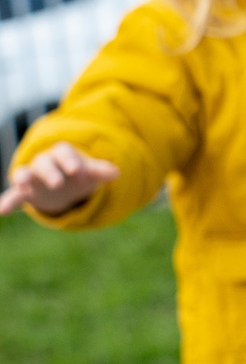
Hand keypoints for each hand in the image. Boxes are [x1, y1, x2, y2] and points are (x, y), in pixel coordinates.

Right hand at [0, 144, 118, 216]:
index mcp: (63, 154)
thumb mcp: (92, 173)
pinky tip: (1, 211)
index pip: (64, 152)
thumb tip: (116, 172)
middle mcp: (45, 162)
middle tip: (58, 183)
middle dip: (50, 172)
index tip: (78, 170)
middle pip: (44, 163)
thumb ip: (100, 171)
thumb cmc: (81, 174)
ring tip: (22, 186)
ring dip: (23, 179)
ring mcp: (33, 176)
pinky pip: (14, 195)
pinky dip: (7, 202)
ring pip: (24, 174)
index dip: (70, 160)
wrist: (67, 183)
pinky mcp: (26, 192)